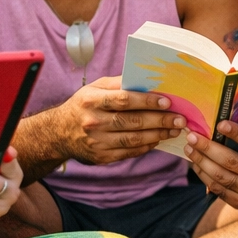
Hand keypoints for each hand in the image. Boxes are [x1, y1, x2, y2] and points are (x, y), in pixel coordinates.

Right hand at [43, 77, 184, 164]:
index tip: (167, 101)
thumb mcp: (94, 88)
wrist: (58, 133)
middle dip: (159, 120)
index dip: (147, 101)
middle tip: (179, 119)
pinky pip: (128, 152)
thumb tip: (147, 80)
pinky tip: (158, 139)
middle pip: (132, 121)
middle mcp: (93, 121)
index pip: (123, 100)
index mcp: (91, 100)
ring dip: (158, 135)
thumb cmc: (83, 105)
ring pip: (133, 139)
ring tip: (174, 130)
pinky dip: (146, 146)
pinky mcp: (100, 157)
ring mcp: (96, 142)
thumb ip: (118, 84)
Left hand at [182, 121, 237, 209]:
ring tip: (189, 148)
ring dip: (201, 161)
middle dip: (208, 148)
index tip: (220, 124)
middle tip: (192, 137)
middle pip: (231, 161)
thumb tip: (227, 117)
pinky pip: (216, 188)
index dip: (236, 133)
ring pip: (220, 176)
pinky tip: (195, 163)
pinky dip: (203, 175)